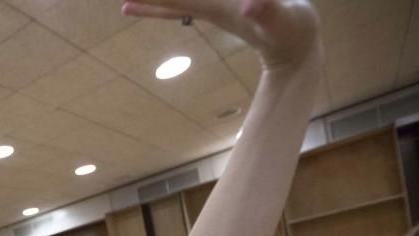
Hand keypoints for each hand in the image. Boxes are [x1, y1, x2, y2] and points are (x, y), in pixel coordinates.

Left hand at [121, 0, 320, 70]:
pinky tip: (158, 4)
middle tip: (120, 2)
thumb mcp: (284, 18)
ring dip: (154, 2)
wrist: (298, 47)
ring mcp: (214, 8)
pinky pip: (189, 1)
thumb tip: (248, 6)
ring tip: (126, 4)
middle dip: (145, 0)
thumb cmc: (293, 31)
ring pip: (175, 3)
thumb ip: (268, 9)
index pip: (177, 1)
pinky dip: (172, 3)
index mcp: (217, 8)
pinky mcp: (222, 7)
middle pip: (169, 3)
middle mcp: (209, 8)